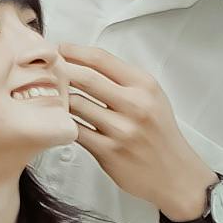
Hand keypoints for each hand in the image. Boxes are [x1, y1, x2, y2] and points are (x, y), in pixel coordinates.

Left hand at [43, 39, 211, 222]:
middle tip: (48, 69)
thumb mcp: (153, 97)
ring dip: (60, 98)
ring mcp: (121, 130)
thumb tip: (86, 62)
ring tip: (51, 95)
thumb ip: (125, 80)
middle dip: (62, 70)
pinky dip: (65, 123)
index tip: (61, 49)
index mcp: (145, 86)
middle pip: (86, 78)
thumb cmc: (159, 132)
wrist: (174, 173)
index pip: (102, 59)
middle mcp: (135, 105)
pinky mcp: (109, 152)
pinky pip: (76, 131)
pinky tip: (61, 120)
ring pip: (77, 104)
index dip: (75, 51)